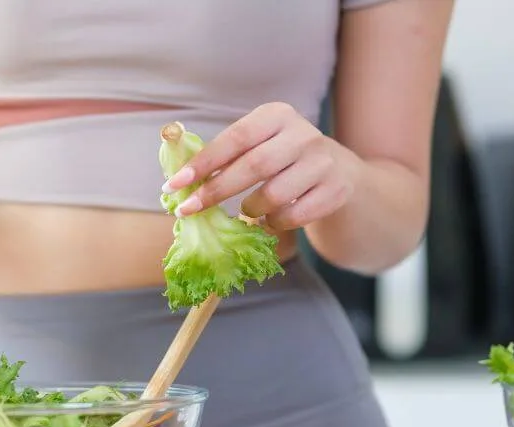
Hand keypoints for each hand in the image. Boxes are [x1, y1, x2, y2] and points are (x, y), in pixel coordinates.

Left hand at [162, 102, 360, 231]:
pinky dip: (274, 223)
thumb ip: (227, 156)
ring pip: (274, 195)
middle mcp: (303, 134)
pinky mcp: (336, 190)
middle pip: (253, 167)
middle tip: (189, 210)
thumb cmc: (282, 159)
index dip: (203, 163)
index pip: (235, 138)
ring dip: (250, 209)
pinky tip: (269, 220)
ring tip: (246, 211)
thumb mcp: (259, 145)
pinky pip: (294, 216)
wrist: (339, 172)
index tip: (174, 184)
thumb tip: (179, 183)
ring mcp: (324, 162)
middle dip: (216, 191)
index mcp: (277, 115)